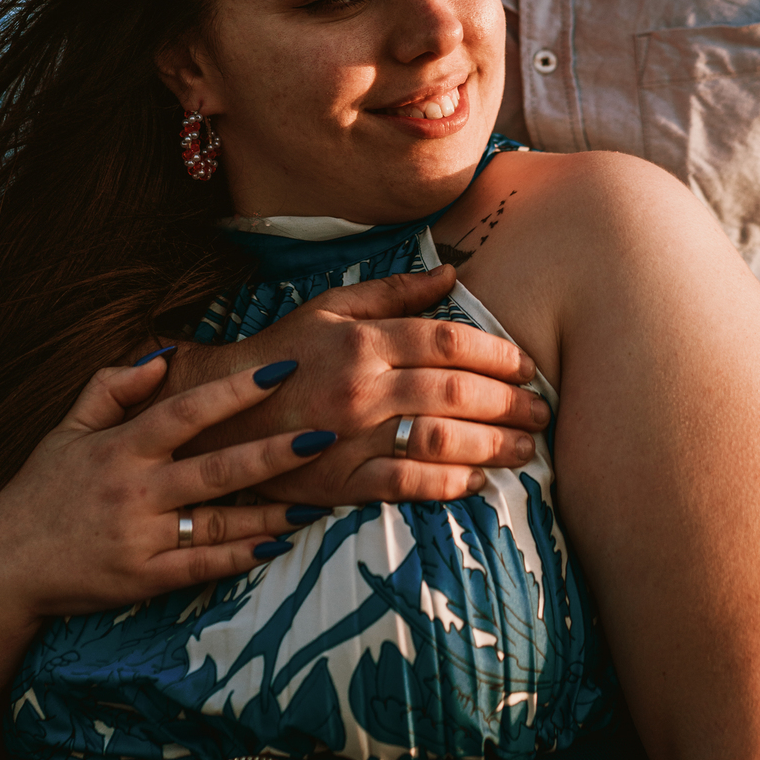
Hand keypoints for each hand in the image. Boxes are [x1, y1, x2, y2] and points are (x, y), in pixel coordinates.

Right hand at [0, 354, 328, 627]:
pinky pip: (201, 567)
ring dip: (272, 510)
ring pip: (218, 522)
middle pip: (216, 468)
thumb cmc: (38, 492)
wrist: (0, 566)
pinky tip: (277, 544)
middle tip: (323, 433)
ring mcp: (140, 538)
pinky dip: (241, 557)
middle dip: (274, 451)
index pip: (185, 410)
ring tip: (319, 498)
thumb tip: (162, 357)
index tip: (279, 370)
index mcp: (120, 447)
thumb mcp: (65, 430)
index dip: (233, 391)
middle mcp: (134, 491)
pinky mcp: (142, 580)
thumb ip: (111, 388)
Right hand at [166, 264, 547, 503]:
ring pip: (438, 439)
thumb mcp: (331, 307)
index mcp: (361, 339)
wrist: (218, 414)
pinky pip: (406, 486)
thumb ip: (395, 291)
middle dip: (508, 403)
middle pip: (453, 392)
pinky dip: (449, 484)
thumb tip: (452, 273)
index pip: (447, 341)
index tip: (527, 366)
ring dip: (492, 445)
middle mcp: (360, 386)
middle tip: (540, 411)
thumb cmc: (283, 354)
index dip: (496, 354)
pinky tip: (479, 481)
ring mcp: (349, 438)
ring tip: (525, 448)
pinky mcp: (338, 484)